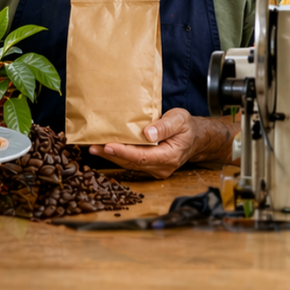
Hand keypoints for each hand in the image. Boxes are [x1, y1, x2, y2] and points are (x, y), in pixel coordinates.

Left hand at [89, 109, 231, 178]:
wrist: (195, 139)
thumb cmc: (187, 127)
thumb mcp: (180, 119)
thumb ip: (165, 126)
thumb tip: (147, 134)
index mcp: (170, 156)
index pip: (142, 156)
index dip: (124, 152)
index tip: (108, 146)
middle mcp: (161, 167)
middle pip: (132, 162)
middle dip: (111, 155)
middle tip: (93, 147)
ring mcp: (155, 169)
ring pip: (130, 164)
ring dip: (111, 157)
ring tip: (94, 148)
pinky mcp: (150, 167)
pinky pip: (132, 163)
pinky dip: (118, 156)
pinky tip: (106, 149)